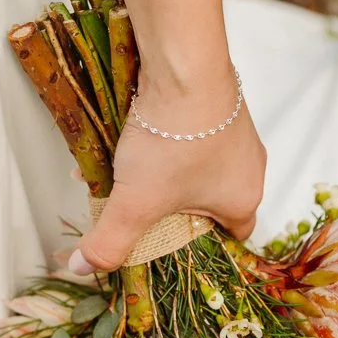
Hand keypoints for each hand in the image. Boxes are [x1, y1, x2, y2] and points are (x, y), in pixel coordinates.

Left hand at [69, 63, 266, 273]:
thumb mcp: (135, 202)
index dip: (206, 241)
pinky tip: (141, 131)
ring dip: (171, 168)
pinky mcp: (222, 101)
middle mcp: (251, 166)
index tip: (174, 239)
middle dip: (177, 204)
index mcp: (243, 199)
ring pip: (203, 162)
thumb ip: (111, 240)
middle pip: (214, 198)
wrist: (184, 68)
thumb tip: (86, 269)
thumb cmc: (172, 141)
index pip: (235, 235)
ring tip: (135, 166)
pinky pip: (197, 130)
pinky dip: (172, 136)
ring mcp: (239, 130)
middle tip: (145, 202)